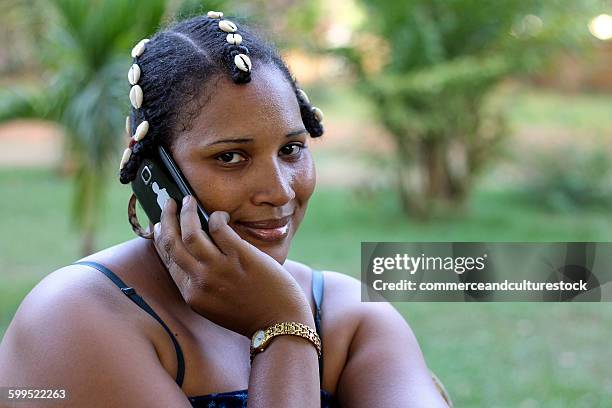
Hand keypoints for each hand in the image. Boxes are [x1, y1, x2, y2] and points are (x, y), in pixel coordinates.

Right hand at [153, 196, 312, 337]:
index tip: (160, 224)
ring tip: (189, 200)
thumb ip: (202, 285)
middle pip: (172, 243)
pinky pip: (219, 228)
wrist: (281, 325)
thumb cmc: (252, 314)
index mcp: (192, 295)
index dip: (160, 238)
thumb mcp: (216, 306)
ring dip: (187, 212)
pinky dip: (216, 216)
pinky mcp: (240, 256)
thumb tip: (196, 254)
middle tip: (169, 203)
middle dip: (167, 219)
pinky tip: (220, 214)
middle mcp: (200, 281)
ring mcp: (219, 268)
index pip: (169, 260)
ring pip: (191, 232)